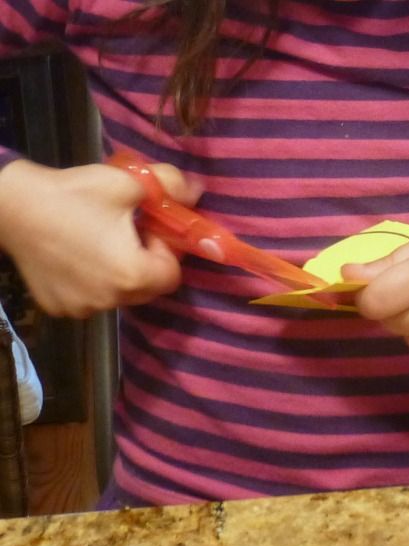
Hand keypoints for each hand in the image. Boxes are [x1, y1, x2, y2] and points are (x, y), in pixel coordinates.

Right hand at [0, 158, 202, 317]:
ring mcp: (83, 309)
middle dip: (148, 264)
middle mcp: (110, 300)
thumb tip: (199, 193)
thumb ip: (171, 186)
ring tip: (99, 243)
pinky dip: (93, 284)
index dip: (167, 252)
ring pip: (120, 295)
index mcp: (132, 275)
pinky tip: (76, 258)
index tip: (148, 230)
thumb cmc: (74, 194)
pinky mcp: (60, 309)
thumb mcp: (128, 182)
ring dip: (121, 275)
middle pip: (149, 289)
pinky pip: (92, 300)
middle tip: (127, 234)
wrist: (11, 206)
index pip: (173, 275)